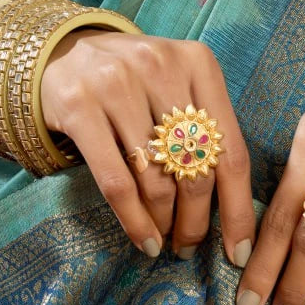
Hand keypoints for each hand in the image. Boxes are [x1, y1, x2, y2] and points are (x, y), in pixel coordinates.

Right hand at [39, 31, 255, 263]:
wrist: (64, 52)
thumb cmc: (136, 85)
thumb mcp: (178, 91)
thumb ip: (205, 132)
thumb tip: (231, 211)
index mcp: (198, 64)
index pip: (231, 151)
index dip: (238, 209)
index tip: (240, 251)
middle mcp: (160, 67)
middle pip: (195, 170)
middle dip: (196, 222)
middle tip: (190, 246)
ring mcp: (116, 83)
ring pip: (156, 181)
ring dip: (164, 223)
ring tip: (164, 239)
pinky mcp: (79, 106)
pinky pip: (116, 183)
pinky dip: (134, 221)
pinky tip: (144, 241)